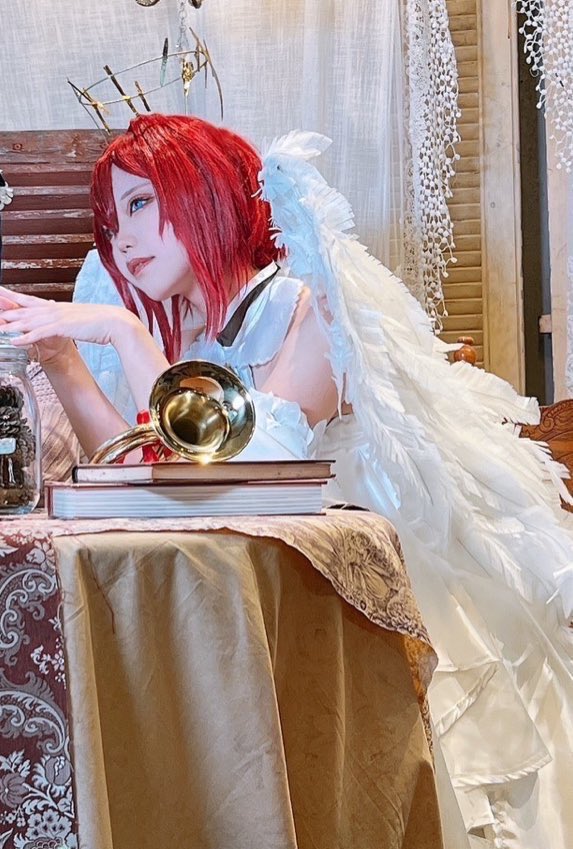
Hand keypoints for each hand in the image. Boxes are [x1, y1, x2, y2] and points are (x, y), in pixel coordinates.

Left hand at [0, 287, 139, 364]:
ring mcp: (58, 317)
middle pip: (24, 309)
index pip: (30, 301)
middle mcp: (56, 309)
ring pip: (28, 320)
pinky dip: (25, 337)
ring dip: (11, 325)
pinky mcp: (63, 327)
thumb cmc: (102, 323)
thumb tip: (63, 323)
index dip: (13, 298)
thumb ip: (68, 320)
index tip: (1, 294)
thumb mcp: (80, 319)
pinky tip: (14, 340)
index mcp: (59, 307)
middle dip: (7, 310)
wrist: (116, 322)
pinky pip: (39, 333)